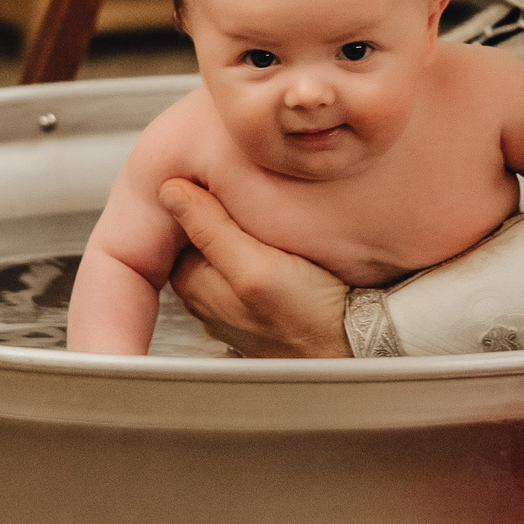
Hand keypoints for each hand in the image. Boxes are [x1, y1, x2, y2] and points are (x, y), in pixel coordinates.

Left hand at [159, 180, 351, 358]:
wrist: (353, 348)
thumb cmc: (308, 315)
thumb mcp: (254, 265)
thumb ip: (210, 229)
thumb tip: (170, 190)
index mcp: (193, 284)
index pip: (178, 226)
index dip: (197, 197)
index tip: (219, 176)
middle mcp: (207, 299)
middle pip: (200, 239)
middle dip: (217, 213)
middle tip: (243, 185)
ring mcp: (234, 306)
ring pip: (225, 253)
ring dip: (240, 231)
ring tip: (264, 210)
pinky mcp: (261, 307)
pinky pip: (248, 267)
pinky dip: (257, 251)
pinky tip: (278, 242)